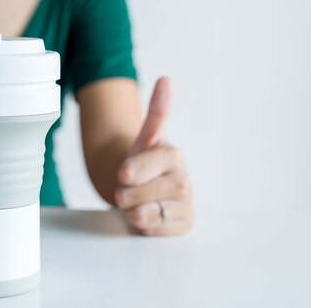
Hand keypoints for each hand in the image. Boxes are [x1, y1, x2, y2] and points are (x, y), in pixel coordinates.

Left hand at [115, 77, 193, 235]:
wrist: (145, 189)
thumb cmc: (143, 163)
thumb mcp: (143, 139)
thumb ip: (155, 112)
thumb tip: (166, 80)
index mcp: (173, 156)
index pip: (140, 169)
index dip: (129, 172)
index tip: (125, 173)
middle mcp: (183, 180)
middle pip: (135, 195)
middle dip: (125, 193)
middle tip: (132, 187)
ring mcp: (185, 204)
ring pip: (143, 215)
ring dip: (132, 209)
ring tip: (139, 200)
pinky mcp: (183, 224)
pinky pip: (154, 231)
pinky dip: (145, 226)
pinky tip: (149, 215)